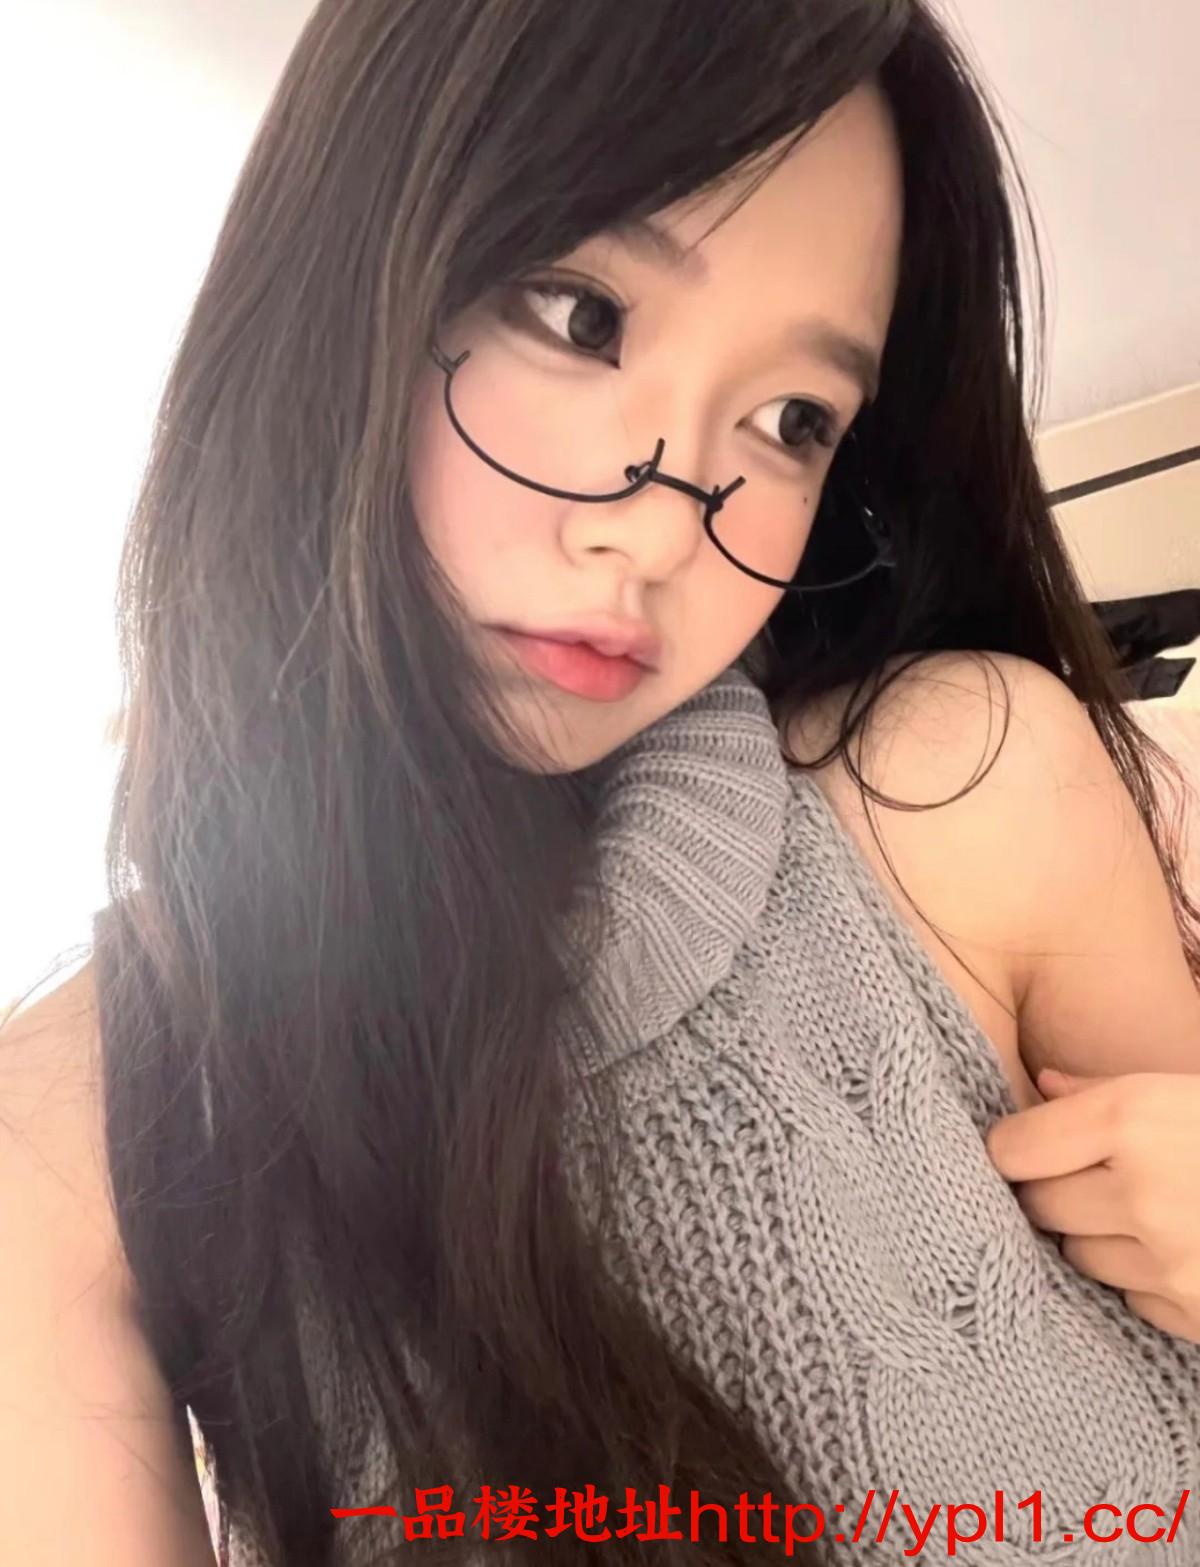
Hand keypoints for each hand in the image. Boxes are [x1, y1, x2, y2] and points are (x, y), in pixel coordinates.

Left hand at [985, 1068, 1199, 1342]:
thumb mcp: (1184, 1089)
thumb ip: (1106, 1089)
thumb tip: (1041, 1083)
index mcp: (1133, 1122)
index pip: (1011, 1148)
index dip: (1015, 1148)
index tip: (1026, 1147)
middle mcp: (1141, 1195)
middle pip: (1039, 1206)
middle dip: (1052, 1193)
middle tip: (1087, 1179)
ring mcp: (1169, 1264)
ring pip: (1079, 1257)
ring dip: (1096, 1239)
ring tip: (1145, 1212)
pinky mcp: (1194, 1317)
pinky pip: (1133, 1299)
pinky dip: (1145, 1281)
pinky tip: (1180, 1251)